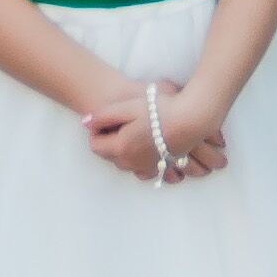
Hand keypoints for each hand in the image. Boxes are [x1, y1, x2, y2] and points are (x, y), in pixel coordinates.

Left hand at [78, 84, 231, 184]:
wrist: (192, 120)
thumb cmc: (160, 111)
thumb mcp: (128, 107)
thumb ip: (103, 115)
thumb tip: (84, 123)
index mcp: (120, 148)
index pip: (95, 144)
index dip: (97, 130)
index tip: (107, 118)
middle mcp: (131, 163)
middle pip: (109, 155)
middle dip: (110, 140)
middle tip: (121, 121)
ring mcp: (146, 167)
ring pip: (125, 163)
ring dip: (125, 150)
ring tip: (134, 132)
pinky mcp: (160, 166)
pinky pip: (143, 169)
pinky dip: (140, 160)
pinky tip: (147, 145)